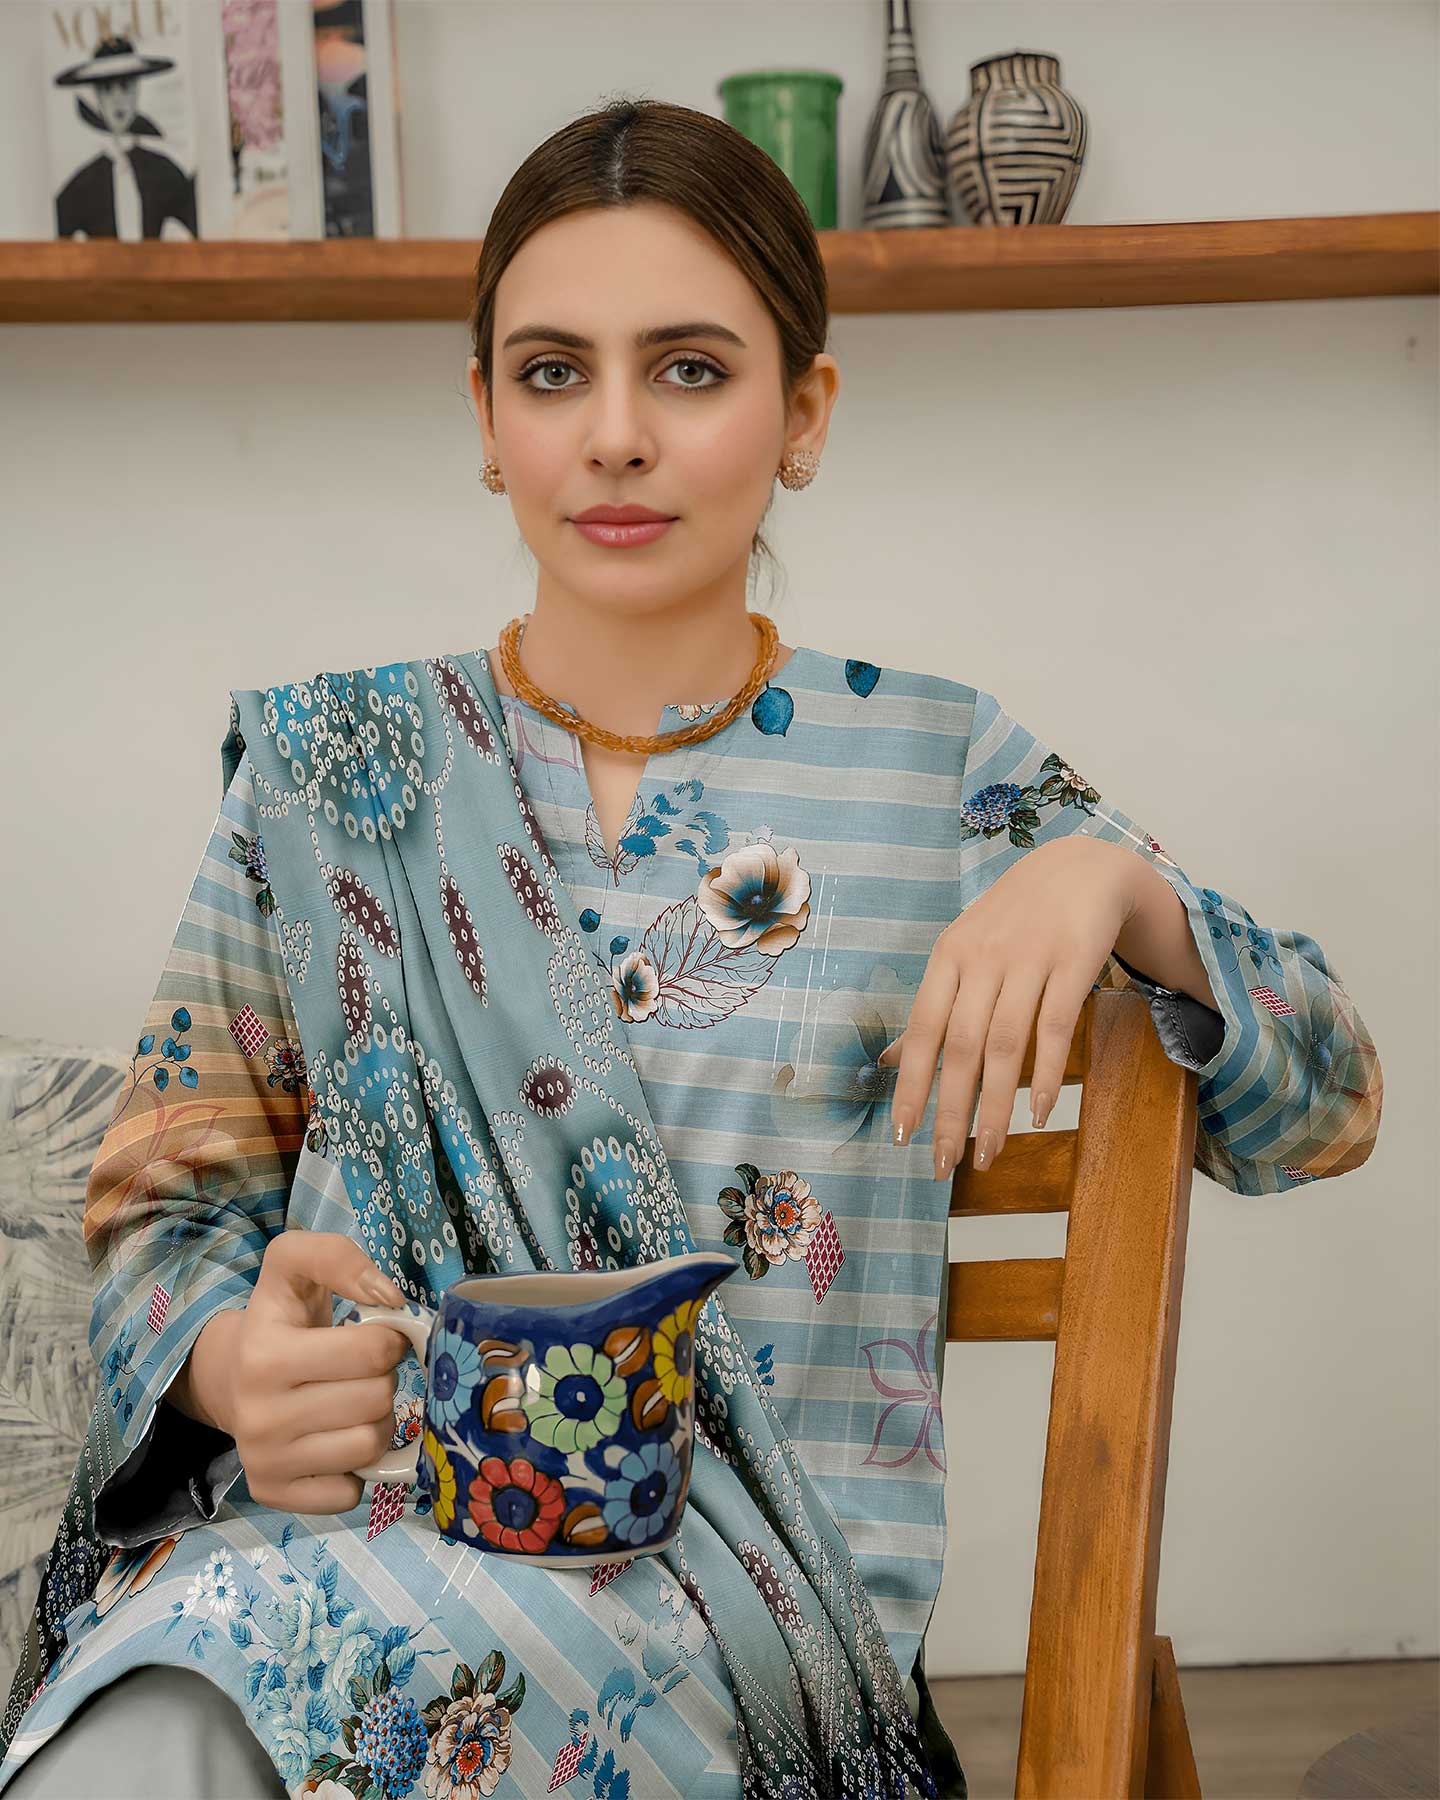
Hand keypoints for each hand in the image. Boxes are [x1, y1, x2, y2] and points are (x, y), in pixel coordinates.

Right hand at [196, 1231, 414, 1514]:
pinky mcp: (273, 1494)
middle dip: (383, 1379)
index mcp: (265, 1355)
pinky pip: (350, 1493)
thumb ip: (338, 1257)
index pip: (372, 1353)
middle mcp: (257, 1414)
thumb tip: (390, 1298)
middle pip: (377, 1400)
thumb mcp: (294, 1264)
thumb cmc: (281, 1317)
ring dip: (377, 1422)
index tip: (377, 1336)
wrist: (231, 1373)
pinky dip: (357, 1468)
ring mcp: (263, 1460)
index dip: (390, 1339)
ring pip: (369, 1446)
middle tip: (362, 1372)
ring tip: (353, 1402)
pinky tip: (337, 1440)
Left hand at [880, 837, 1137, 1177]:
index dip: (911, 1085)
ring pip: (1005, 1045)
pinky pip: (1055, 1026)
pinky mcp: (1074, 960)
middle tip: (944, 1163)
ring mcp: (1029, 958)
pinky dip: (1045, 1073)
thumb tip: (887, 1063)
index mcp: (949, 957)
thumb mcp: (963, 953)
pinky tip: (1037, 1113)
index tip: (902, 1136)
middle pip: (960, 1046)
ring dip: (995, 1106)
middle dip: (950, 1111)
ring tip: (988, 1153)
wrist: (1082, 866)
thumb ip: (932, 1008)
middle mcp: (983, 957)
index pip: (921, 1030)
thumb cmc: (1013, 921)